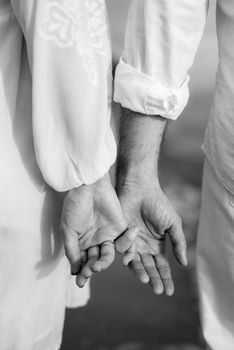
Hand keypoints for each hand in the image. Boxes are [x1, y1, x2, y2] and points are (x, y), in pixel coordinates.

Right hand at [61, 174, 136, 286]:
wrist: (89, 187)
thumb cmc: (75, 206)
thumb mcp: (68, 230)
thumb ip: (72, 250)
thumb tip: (74, 270)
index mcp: (82, 243)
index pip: (83, 262)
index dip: (81, 273)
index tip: (80, 282)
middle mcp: (95, 242)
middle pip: (96, 261)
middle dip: (92, 268)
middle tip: (90, 271)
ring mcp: (108, 236)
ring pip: (109, 256)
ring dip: (104, 263)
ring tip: (98, 265)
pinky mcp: (121, 228)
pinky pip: (125, 244)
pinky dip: (127, 250)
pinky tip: (124, 258)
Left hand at [116, 181, 187, 295]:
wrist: (140, 189)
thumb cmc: (158, 204)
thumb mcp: (173, 224)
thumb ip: (178, 243)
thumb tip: (184, 264)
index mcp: (157, 246)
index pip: (162, 267)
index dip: (165, 279)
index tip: (169, 292)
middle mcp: (143, 248)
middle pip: (149, 268)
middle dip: (154, 280)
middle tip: (157, 291)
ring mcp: (131, 243)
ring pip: (135, 263)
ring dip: (140, 272)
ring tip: (146, 280)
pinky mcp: (120, 237)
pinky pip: (123, 250)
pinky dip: (127, 256)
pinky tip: (131, 259)